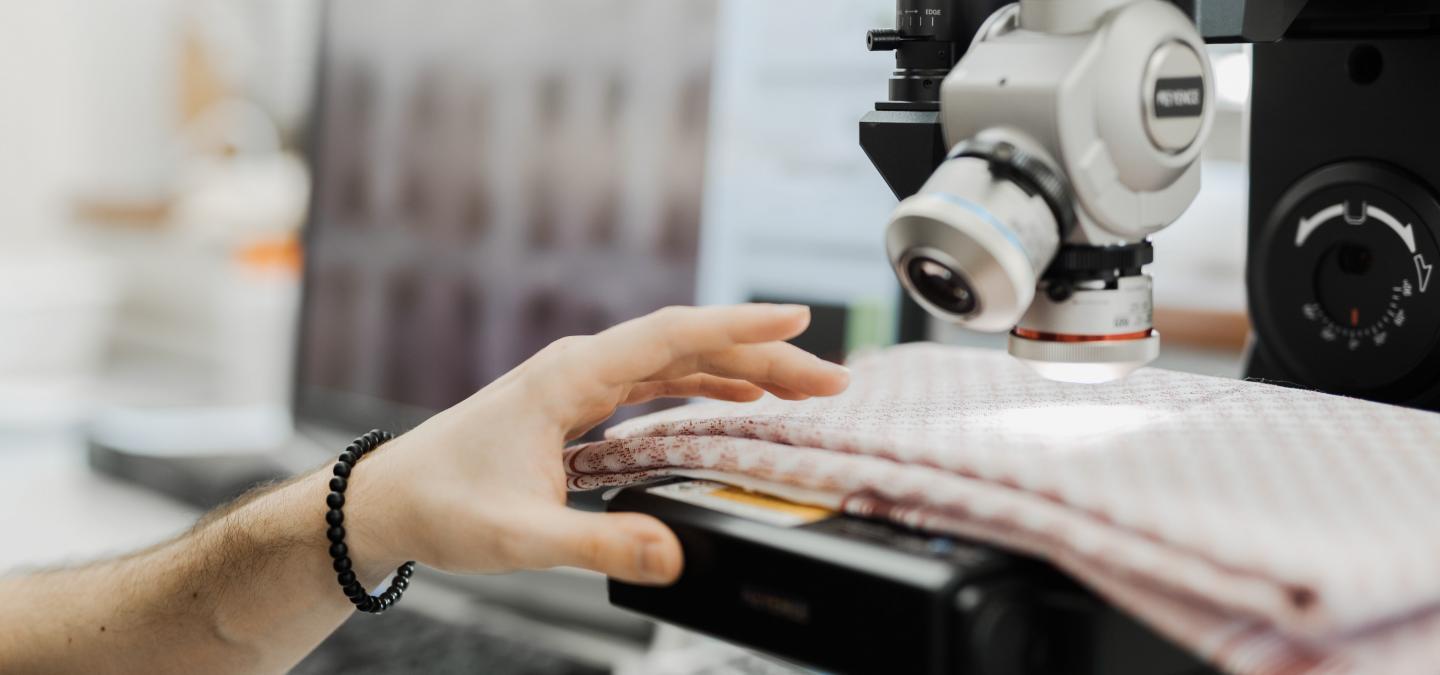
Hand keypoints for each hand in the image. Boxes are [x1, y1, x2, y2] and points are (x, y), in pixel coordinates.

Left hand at [344, 304, 850, 585]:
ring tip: (802, 389)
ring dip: (739, 371)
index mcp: (569, 377)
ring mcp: (578, 382)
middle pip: (688, 347)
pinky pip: (655, 384)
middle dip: (762, 358)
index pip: (671, 336)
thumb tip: (674, 553)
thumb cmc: (441, 506)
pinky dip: (703, 385)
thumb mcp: (521, 536)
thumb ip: (599, 542)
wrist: (389, 501)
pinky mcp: (577, 404)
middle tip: (829, 380)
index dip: (739, 327)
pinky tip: (735, 399)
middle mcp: (579, 367)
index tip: (797, 321)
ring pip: (676, 363)